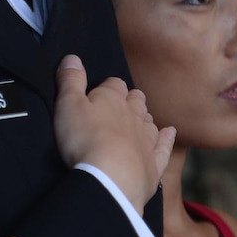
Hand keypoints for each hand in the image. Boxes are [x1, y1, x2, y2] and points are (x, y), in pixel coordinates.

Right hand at [51, 54, 173, 207]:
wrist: (111, 179)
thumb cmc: (84, 139)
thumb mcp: (67, 105)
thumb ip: (70, 81)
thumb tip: (72, 57)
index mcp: (113, 98)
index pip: (114, 83)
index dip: (106, 87)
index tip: (96, 94)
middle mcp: (135, 114)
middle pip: (136, 100)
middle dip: (129, 100)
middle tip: (117, 107)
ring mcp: (147, 139)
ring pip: (149, 121)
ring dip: (143, 119)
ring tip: (135, 121)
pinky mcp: (154, 163)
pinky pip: (164, 146)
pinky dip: (166, 139)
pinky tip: (169, 133)